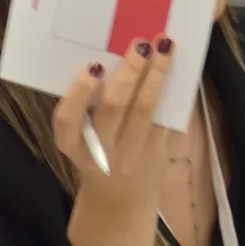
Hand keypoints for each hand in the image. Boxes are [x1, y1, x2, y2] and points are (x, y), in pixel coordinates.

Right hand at [55, 36, 174, 211]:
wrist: (120, 202)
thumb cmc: (97, 156)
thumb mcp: (81, 139)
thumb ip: (86, 108)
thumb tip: (109, 55)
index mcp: (73, 145)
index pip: (66, 121)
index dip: (78, 93)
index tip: (93, 66)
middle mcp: (101, 152)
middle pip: (114, 108)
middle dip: (128, 72)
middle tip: (140, 43)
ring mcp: (132, 155)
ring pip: (145, 109)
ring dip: (156, 75)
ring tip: (164, 47)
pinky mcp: (158, 154)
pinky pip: (166, 118)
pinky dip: (173, 91)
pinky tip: (177, 69)